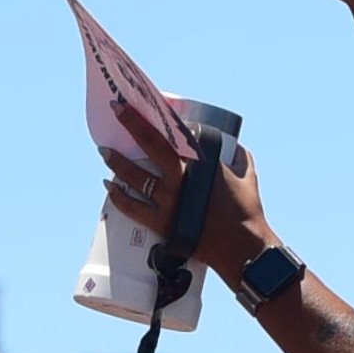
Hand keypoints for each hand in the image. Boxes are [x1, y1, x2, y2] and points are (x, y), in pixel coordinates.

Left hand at [99, 111, 275, 278]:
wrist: (241, 247)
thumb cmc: (248, 210)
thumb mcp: (248, 175)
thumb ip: (239, 157)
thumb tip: (234, 148)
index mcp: (201, 163)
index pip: (174, 133)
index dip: (158, 118)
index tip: (145, 105)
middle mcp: (180, 179)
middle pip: (150, 145)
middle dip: (131, 124)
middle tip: (116, 110)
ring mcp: (168, 201)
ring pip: (134, 176)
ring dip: (116, 162)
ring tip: (105, 152)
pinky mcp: (161, 224)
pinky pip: (132, 208)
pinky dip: (118, 197)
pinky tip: (110, 187)